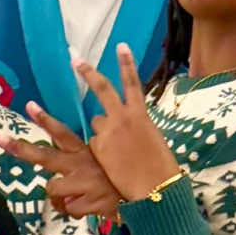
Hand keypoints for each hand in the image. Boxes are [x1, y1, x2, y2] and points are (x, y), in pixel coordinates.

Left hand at [0, 102, 120, 218]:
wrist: (146, 196)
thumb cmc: (120, 177)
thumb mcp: (106, 160)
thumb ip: (83, 159)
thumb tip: (67, 163)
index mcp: (84, 152)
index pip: (63, 133)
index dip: (45, 120)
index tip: (29, 106)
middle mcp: (79, 165)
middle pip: (44, 156)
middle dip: (20, 148)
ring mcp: (81, 184)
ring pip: (52, 190)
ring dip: (61, 197)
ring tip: (80, 196)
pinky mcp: (86, 203)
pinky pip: (68, 210)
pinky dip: (76, 210)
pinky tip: (90, 206)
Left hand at [75, 45, 179, 200]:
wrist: (154, 188)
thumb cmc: (160, 168)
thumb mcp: (152, 140)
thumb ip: (135, 127)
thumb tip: (122, 125)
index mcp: (141, 115)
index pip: (132, 83)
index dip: (126, 63)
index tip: (121, 46)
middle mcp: (122, 118)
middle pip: (103, 89)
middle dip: (88, 72)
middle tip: (75, 59)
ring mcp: (108, 132)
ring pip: (97, 123)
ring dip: (101, 133)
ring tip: (116, 153)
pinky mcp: (98, 147)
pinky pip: (95, 144)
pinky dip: (100, 153)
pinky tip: (111, 166)